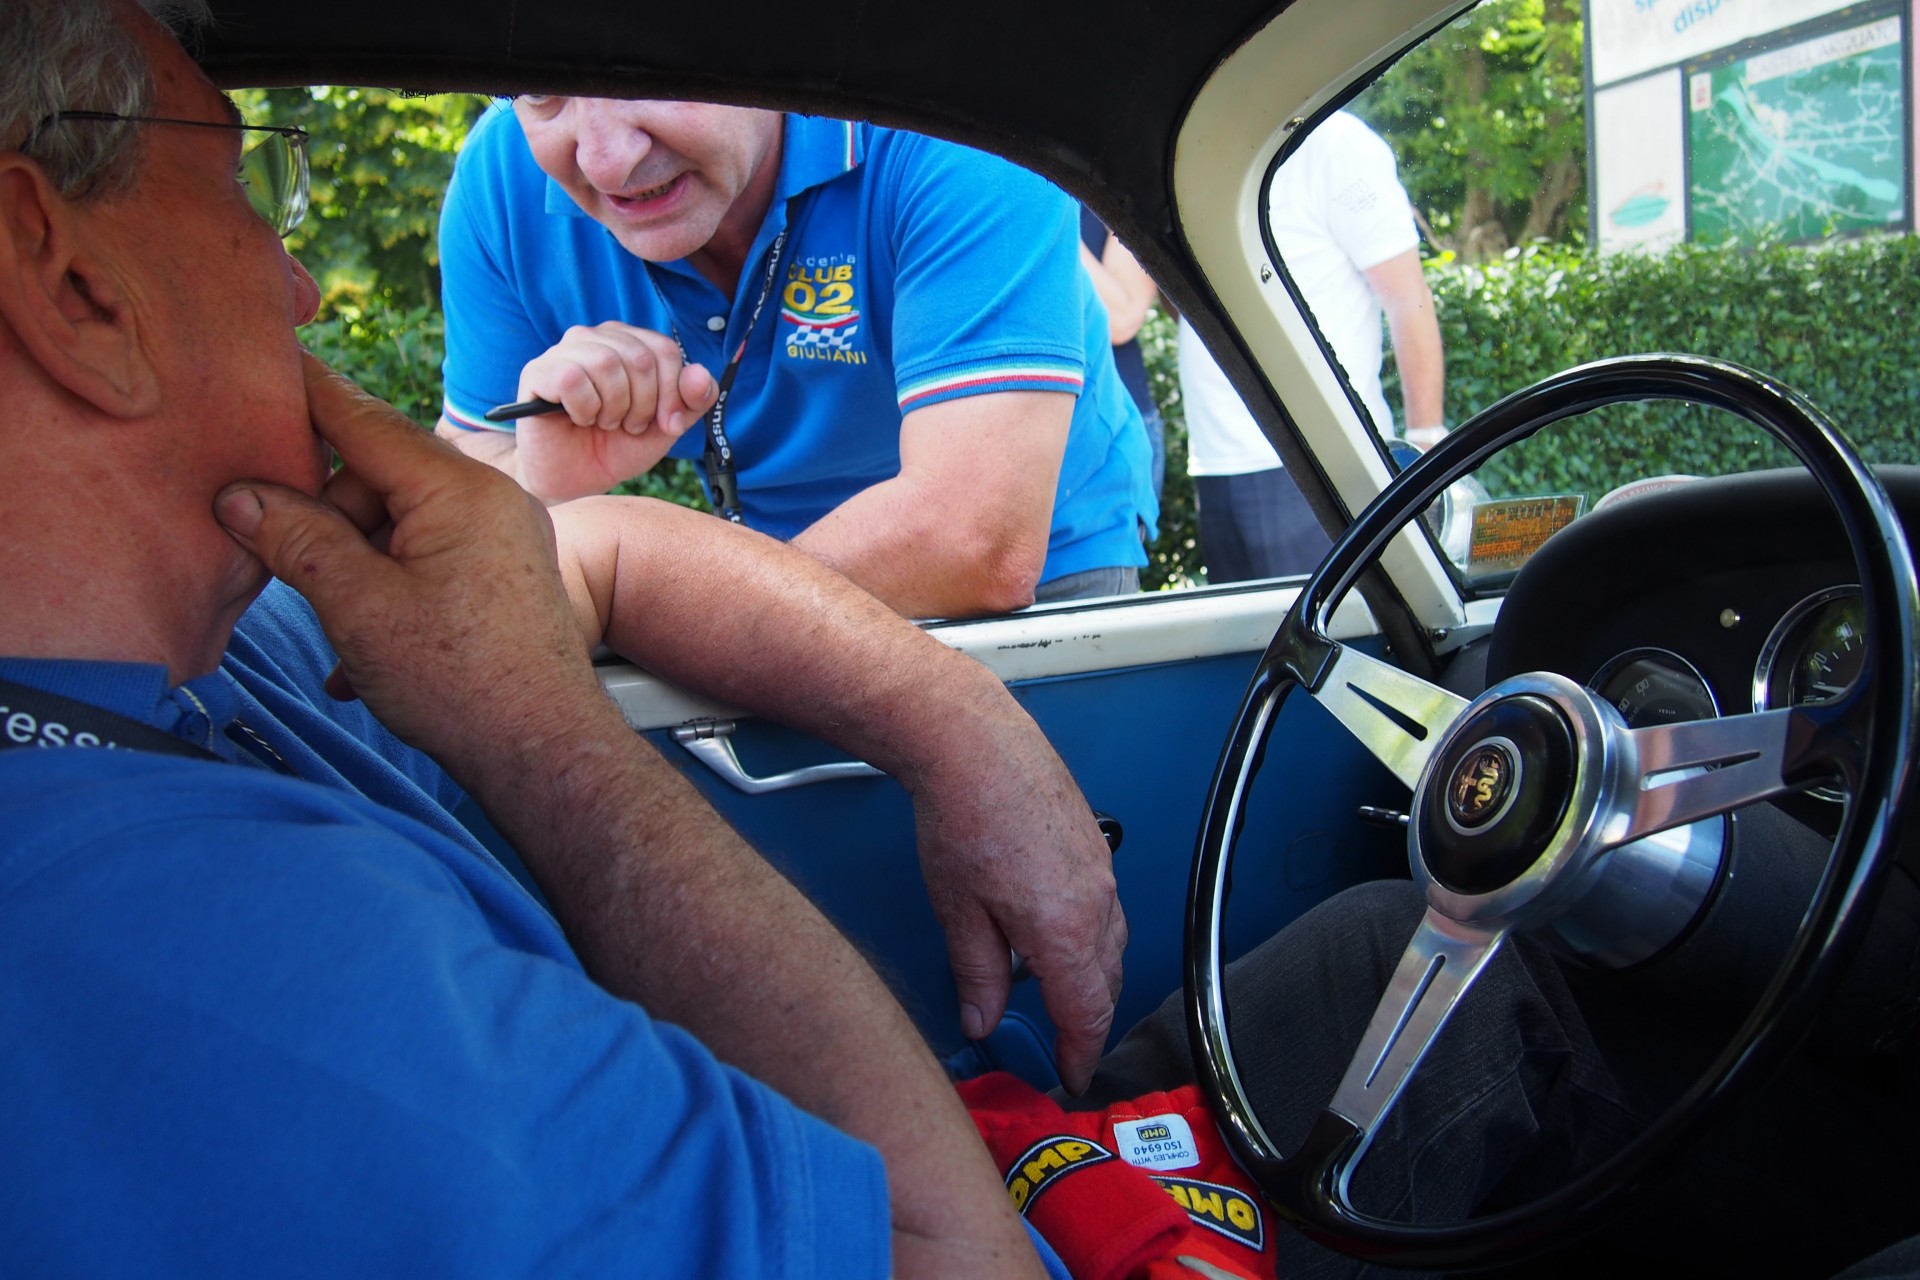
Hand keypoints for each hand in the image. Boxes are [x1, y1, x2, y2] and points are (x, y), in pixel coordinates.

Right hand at [214, 351, 618, 784]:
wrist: (545, 750)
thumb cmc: (459, 681)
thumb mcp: (357, 606)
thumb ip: (295, 540)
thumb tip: (239, 496)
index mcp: (456, 488)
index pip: (362, 418)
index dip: (306, 395)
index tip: (266, 363)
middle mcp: (489, 497)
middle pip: (377, 478)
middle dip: (327, 521)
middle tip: (289, 574)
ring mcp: (504, 535)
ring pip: (398, 525)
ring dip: (353, 570)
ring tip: (340, 639)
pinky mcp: (506, 574)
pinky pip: (428, 560)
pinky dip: (388, 595)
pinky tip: (361, 661)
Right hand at [514, 322, 717, 502]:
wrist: (575, 481)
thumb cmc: (616, 447)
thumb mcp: (665, 426)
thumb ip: (691, 401)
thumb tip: (701, 374)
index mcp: (629, 343)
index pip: (665, 350)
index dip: (674, 392)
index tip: (668, 424)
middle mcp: (596, 338)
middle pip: (639, 357)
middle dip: (644, 405)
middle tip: (630, 426)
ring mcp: (564, 351)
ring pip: (606, 363)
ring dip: (614, 407)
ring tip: (605, 423)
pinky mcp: (538, 372)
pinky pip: (572, 378)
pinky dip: (584, 408)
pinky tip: (580, 420)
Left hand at [909, 714, 1125, 1093]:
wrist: (975, 743)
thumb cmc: (963, 815)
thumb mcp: (958, 911)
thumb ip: (977, 975)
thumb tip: (982, 1021)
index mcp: (1065, 929)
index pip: (1086, 1013)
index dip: (1080, 1054)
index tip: (1072, 1077)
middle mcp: (1097, 902)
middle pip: (1106, 983)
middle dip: (1087, 1020)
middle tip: (1063, 1046)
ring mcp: (1102, 872)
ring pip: (1110, 945)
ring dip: (1090, 977)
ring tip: (1056, 993)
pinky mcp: (1095, 848)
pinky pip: (1106, 910)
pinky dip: (1090, 937)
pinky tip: (1055, 933)